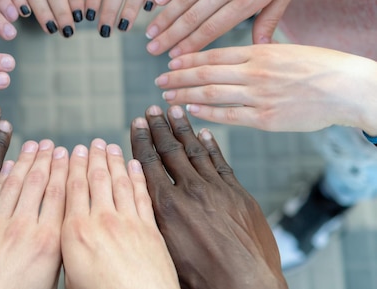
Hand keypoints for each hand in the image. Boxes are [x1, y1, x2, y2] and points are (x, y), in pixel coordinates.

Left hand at [0, 140, 67, 288]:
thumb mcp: (50, 278)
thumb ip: (57, 248)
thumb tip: (65, 227)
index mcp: (48, 241)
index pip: (60, 194)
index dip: (64, 170)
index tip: (69, 154)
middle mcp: (25, 227)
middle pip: (39, 183)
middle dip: (46, 159)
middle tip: (52, 143)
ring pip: (15, 183)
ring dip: (25, 161)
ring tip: (33, 145)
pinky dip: (1, 177)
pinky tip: (6, 165)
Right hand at [61, 139, 177, 288]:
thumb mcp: (70, 277)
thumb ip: (68, 249)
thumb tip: (67, 236)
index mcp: (75, 231)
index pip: (72, 188)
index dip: (72, 165)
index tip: (72, 151)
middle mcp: (101, 220)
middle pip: (95, 179)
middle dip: (93, 157)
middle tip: (92, 142)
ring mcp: (128, 222)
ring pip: (119, 182)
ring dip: (114, 161)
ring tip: (111, 146)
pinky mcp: (150, 230)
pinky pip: (142, 195)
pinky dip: (138, 177)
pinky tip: (135, 165)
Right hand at [131, 105, 286, 288]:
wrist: (246, 285)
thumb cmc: (202, 278)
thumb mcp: (163, 249)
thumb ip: (151, 218)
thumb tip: (139, 201)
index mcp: (166, 206)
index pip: (149, 163)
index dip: (141, 140)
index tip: (136, 123)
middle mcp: (189, 192)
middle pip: (170, 151)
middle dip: (159, 127)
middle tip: (151, 110)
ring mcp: (216, 190)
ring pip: (195, 151)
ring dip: (183, 129)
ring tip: (174, 111)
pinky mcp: (238, 195)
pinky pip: (221, 163)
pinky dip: (211, 146)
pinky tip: (204, 133)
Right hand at [145, 0, 356, 56]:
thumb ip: (269, 21)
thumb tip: (261, 48)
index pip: (212, 28)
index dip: (190, 45)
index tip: (174, 57)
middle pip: (192, 17)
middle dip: (170, 36)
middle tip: (151, 50)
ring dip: (164, 17)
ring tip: (149, 32)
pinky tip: (155, 1)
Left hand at [155, 44, 376, 133]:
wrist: (348, 88)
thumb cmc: (319, 67)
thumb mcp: (285, 49)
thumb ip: (258, 52)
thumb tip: (238, 53)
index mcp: (258, 52)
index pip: (212, 55)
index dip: (187, 59)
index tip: (170, 61)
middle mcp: (254, 72)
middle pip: (204, 74)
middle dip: (178, 77)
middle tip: (159, 80)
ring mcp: (259, 96)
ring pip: (211, 95)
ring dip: (184, 95)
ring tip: (167, 96)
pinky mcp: (266, 119)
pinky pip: (229, 116)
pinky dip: (206, 114)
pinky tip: (190, 112)